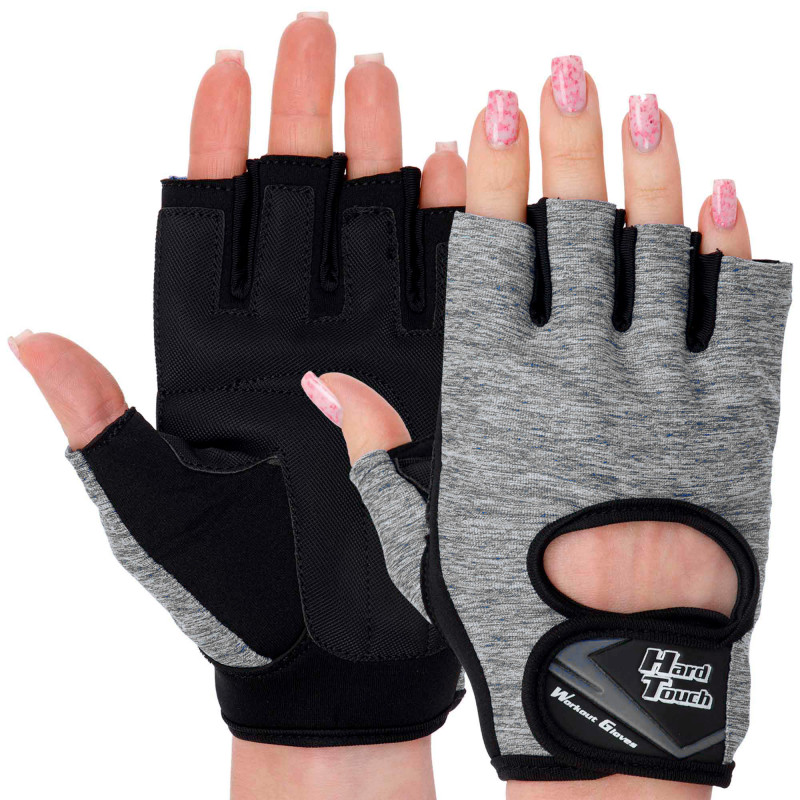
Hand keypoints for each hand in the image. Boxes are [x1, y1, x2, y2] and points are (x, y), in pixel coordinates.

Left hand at [10, 13, 465, 799]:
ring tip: (381, 81)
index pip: (212, 232)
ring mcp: (363, 351)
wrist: (335, 657)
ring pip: (367, 233)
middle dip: (304, 117)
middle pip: (296, 208)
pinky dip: (442, 231)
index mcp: (216, 362)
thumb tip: (33, 341)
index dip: (217, 146)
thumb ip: (104, 431)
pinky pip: (433, 294)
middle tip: (317, 37)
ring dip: (374, 153)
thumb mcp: (157, 519)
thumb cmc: (239, 600)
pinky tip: (446, 169)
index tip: (225, 70)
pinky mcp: (425, 382)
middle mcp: (291, 342)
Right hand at [310, 57, 760, 799]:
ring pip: (659, 255)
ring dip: (650, 172)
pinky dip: (734, 251)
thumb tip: (326, 382)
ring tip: (642, 104)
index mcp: (496, 394)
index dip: (491, 177)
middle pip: (574, 232)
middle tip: (568, 69)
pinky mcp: (732, 421)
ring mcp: (662, 391)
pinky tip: (724, 195)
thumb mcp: (419, 529)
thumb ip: (374, 446)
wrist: (609, 682)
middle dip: (568, 142)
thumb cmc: (504, 604)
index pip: (490, 256)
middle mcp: (578, 375)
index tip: (495, 111)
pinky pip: (739, 316)